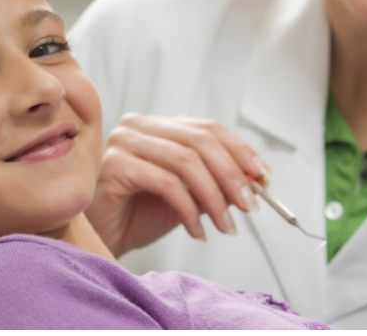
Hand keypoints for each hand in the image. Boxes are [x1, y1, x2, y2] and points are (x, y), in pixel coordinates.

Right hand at [86, 113, 270, 257]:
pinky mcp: (114, 165)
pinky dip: (188, 209)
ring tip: (226, 225)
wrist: (102, 240)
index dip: (240, 150)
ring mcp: (123, 142)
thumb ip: (217, 181)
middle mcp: (138, 126)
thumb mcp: (189, 195)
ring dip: (214, 197)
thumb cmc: (139, 215)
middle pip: (200, 140)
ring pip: (185, 161)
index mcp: (158, 126)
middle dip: (232, 175)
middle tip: (250, 206)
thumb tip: (257, 178)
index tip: (264, 178)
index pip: (207, 127)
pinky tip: (196, 230)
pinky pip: (165, 183)